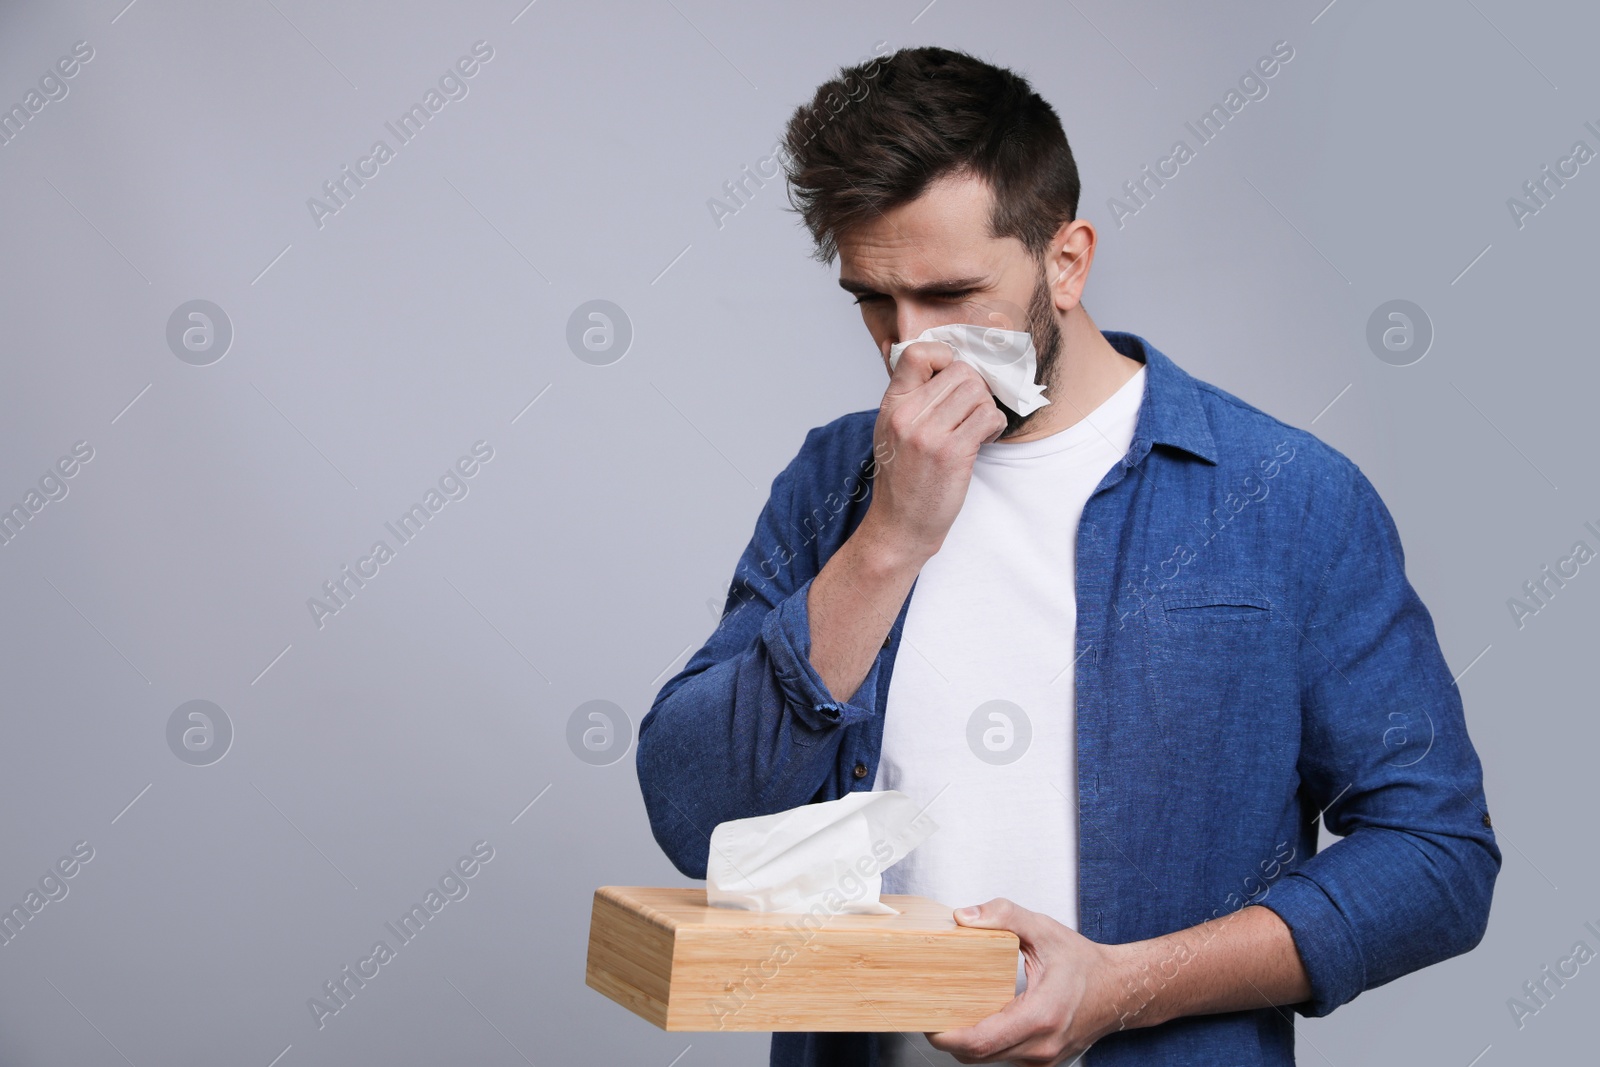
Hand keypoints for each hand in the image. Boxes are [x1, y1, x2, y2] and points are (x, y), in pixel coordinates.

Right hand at [864, 340, 1007, 564]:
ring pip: (978, 391)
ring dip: (986, 408)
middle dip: (976, 389)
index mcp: (891, 404)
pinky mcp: (951, 453)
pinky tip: (984, 439)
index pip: (918, 353)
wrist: (900, 526)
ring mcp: (927, 433)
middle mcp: (906, 414)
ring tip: (977, 428)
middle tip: (972, 412)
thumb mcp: (892, 430)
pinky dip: (994, 425)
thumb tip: (946, 362)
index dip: (946, 358)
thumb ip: (912, 397)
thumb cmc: (903, 478)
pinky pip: (988, 416)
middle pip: (960, 371)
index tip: (953, 379)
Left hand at [926, 898, 1121, 1065]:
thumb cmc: (1085, 964)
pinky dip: (984, 1042)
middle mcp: (1040, 1047)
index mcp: (1040, 1017)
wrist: (1119, 989)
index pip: (979, 1041)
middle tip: (930, 1008)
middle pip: (976, 1055)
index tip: (927, 1018)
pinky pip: (1001, 1057)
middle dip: (948, 1036)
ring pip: (988, 1059)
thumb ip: (1005, 916)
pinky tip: (978, 1018)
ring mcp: (1041, 1060)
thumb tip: (966, 917)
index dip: (946, 1034)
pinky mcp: (1040, 1062)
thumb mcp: (1044, 930)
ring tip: (951, 1010)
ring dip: (966, 1040)